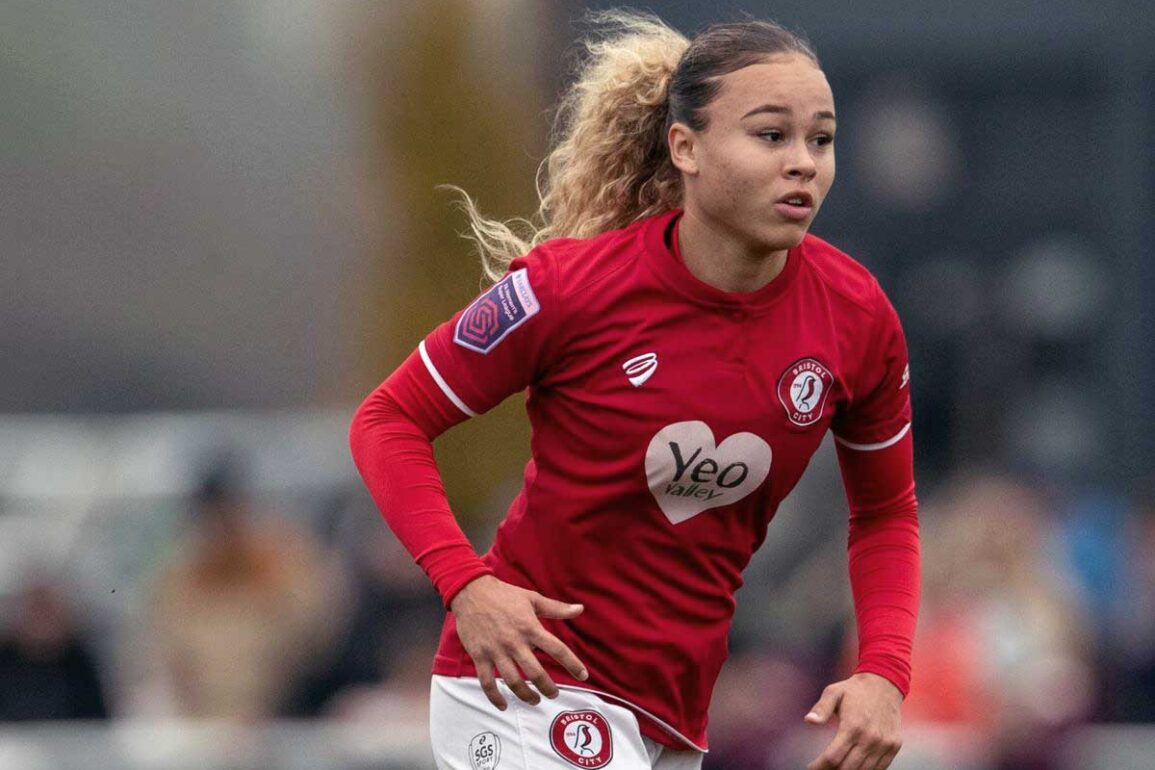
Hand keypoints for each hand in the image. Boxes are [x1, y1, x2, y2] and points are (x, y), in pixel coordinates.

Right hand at [450, 575, 588, 709]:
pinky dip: (495, 697)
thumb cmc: (504, 594)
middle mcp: (514, 642)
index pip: (557, 649)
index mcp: (530, 627)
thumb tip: (580, 609)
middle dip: (548, 688)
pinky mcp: (479, 656)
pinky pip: (487, 682)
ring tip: (535, 700)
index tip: (583, 675)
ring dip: (526, 696)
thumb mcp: (532, 598)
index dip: (573, 664)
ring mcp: (496, 650)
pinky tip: (504, 705)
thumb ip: (557, 608)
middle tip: (554, 694)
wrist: (471, 591)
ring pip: (513, 682)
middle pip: (535, 673)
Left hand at [804, 672, 903, 769]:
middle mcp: (870, 738)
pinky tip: (855, 766)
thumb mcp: (833, 692)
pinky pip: (880, 768)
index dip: (819, 766)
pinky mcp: (894, 746)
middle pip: (847, 769)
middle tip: (823, 768)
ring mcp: (884, 744)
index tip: (811, 767)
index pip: (833, 758)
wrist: (884, 683)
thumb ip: (821, 708)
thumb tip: (809, 720)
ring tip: (836, 768)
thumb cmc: (854, 689)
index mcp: (853, 726)